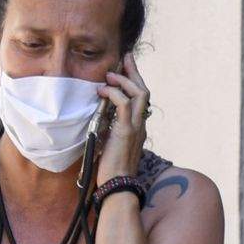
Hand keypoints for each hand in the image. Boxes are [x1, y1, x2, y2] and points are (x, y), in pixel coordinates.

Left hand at [96, 63, 151, 183]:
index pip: (140, 98)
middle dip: (134, 72)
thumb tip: (99, 117)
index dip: (134, 81)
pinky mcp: (126, 131)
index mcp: (138, 127)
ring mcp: (136, 127)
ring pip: (139, 94)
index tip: (125, 66)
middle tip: (124, 58)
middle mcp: (140, 125)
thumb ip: (109, 129)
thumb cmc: (111, 169)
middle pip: (144, 91)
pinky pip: (125, 105)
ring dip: (124, 80)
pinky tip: (103, 90)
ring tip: (110, 75)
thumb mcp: (109, 143)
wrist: (117, 185)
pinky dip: (115, 94)